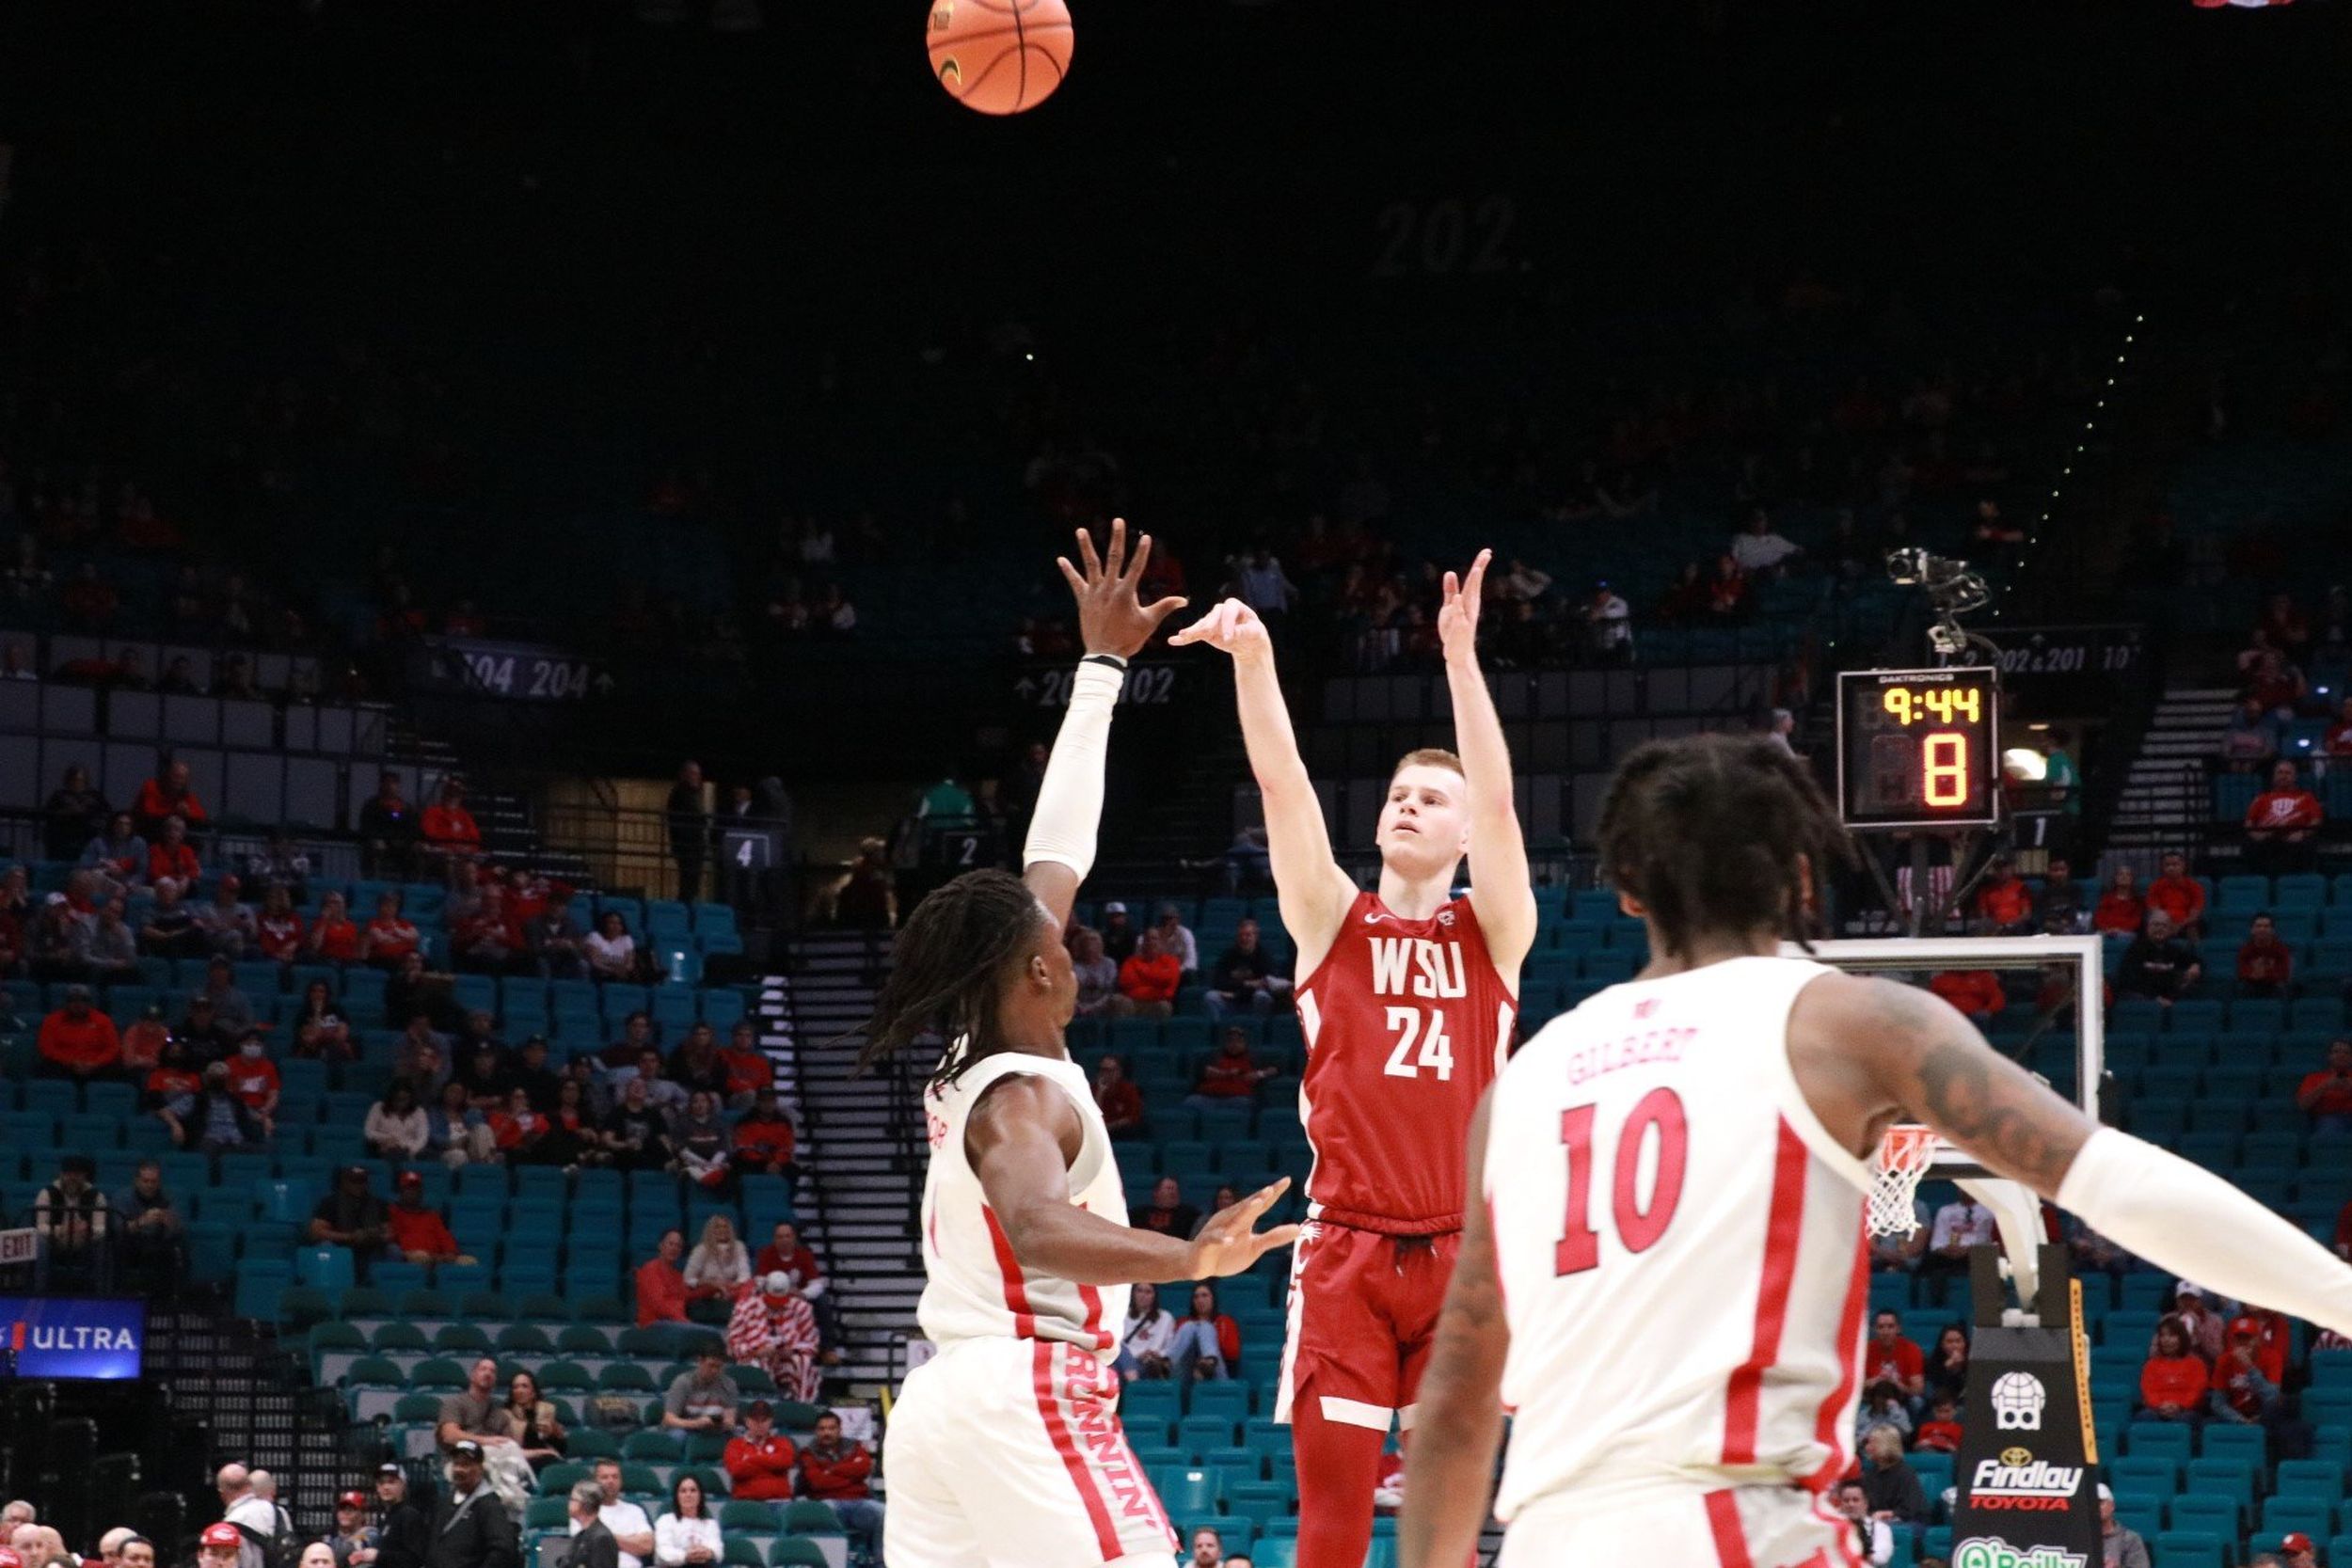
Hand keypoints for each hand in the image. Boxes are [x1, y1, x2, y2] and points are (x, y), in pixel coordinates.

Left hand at [1055, 518, 1186, 660]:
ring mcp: (1094, 593)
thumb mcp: (1148, 622)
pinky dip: (1068, 571)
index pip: (1136, 567)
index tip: (1145, 537)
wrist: (1104, 654)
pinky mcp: (1083, 600)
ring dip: (1086, 547)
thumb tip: (1184, 600)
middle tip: (1118, 521)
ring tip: (1081, 530)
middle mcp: (1109, 588)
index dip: (1142, 551)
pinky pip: (1075, 582)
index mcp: (1126, 593)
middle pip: (1114, 558)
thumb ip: (1165, 607)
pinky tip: (1061, 559)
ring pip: (1090, 565)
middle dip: (1117, 538)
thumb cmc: (1129, 639)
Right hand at [1169, 597, 1272, 664]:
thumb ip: (1244, 632)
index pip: (1228, 611)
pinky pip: (1194, 634)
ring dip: (1193, 631)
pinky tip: (1173, 641)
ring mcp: (1211, 620)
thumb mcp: (1254, 633)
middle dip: (1209, 626)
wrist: (1248, 641)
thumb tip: (1231, 635)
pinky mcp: (1205, 631)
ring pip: (1201, 625)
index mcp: (1234, 606)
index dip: (1228, 624)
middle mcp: (1220, 610)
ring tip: (1183, 635)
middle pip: (1212, 616)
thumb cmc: (1253, 633)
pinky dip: (1184, 638)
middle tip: (1206, 634)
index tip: (1229, 639)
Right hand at [1183, 1176, 1300, 1278]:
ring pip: (1232, 1220)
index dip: (1273, 1193)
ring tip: (1256, 1203)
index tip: (1287, 1180)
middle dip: (1258, 1198)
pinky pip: (1214, 1240)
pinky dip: (1222, 1239)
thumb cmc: (1229, 1253)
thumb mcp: (1255, 1246)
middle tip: (1271, 1189)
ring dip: (1244, 1211)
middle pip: (1247, 1207)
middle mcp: (1231, 1220)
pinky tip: (1230, 1239)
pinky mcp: (1207, 1244)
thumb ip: (1275, 1237)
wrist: (1198, 1264)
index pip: (1261, 1204)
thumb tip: (1299, 1228)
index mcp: (1244, 1219)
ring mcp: (1219, 1231)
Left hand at [1436, 549, 1491, 661]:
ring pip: (1469, 598)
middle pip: (1474, 584)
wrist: (1457, 652)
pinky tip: (1458, 597)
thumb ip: (1450, 590)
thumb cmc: (1454, 629)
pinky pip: (1458, 615)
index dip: (1480, 565)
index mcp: (1469, 600)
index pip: (1474, 580)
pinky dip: (1458, 607)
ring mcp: (1466, 616)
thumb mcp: (1449, 607)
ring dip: (1473, 584)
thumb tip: (1450, 572)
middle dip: (1479, 569)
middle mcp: (1470, 606)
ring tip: (1476, 570)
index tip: (1487, 552)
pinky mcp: (1459, 627)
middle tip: (1487, 554)